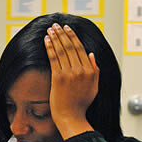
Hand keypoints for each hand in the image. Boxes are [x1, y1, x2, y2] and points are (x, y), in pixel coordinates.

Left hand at [44, 23, 99, 138]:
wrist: (71, 117)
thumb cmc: (81, 105)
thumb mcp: (94, 87)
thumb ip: (95, 70)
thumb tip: (92, 54)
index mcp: (90, 71)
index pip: (81, 49)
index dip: (73, 36)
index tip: (67, 29)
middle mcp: (80, 70)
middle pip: (70, 47)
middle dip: (62, 33)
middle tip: (56, 25)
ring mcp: (69, 74)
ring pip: (61, 50)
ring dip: (55, 37)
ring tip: (50, 29)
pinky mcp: (58, 78)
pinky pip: (53, 59)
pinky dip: (49, 47)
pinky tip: (46, 40)